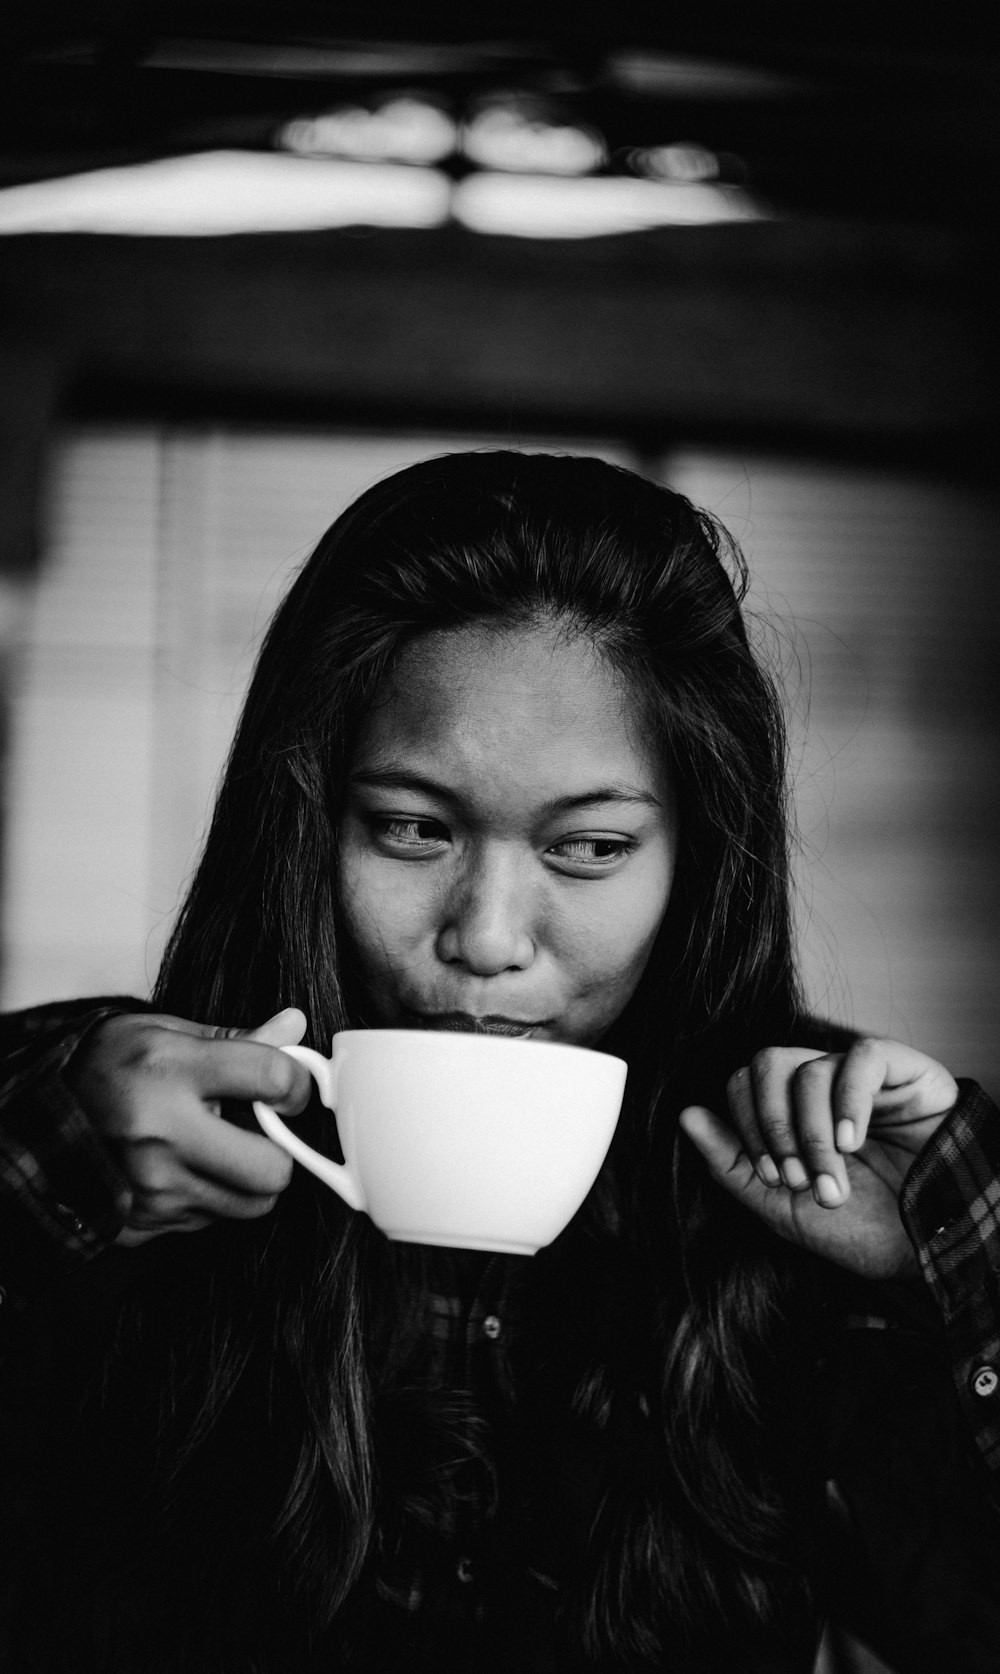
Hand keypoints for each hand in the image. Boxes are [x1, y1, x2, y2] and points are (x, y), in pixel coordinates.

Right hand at [68, 1008, 311, 1244]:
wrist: (40, 1116)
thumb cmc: (108, 1066)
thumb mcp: (166, 1033)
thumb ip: (236, 1038)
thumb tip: (296, 1026)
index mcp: (170, 1070)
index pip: (272, 1077)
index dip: (295, 1082)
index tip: (287, 1087)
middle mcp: (161, 1134)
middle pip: (272, 1168)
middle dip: (279, 1151)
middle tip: (261, 1131)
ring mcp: (151, 1187)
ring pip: (250, 1204)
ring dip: (248, 1179)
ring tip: (219, 1149)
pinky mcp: (143, 1222)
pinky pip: (212, 1220)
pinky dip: (212, 1198)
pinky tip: (187, 1169)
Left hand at [679, 1038, 958, 1278]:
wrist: (931, 1251)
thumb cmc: (859, 1229)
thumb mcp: (781, 1205)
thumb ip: (730, 1163)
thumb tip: (686, 1114)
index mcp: (788, 1111)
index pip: (742, 1083)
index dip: (747, 1126)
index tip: (774, 1177)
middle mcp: (821, 1085)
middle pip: (766, 1064)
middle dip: (772, 1126)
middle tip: (797, 1177)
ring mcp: (861, 1075)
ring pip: (809, 1070)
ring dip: (813, 1134)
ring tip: (835, 1179)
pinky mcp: (903, 1070)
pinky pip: (862, 1057)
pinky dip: (848, 1101)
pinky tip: (853, 1142)